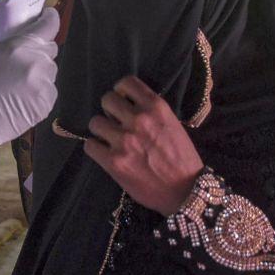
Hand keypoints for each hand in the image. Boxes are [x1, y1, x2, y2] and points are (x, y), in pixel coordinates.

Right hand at [0, 10, 58, 183]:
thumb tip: (3, 23)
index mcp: (21, 47)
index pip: (50, 25)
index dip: (48, 18)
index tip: (44, 18)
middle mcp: (38, 65)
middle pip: (50, 49)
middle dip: (38, 48)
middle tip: (19, 57)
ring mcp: (44, 87)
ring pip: (50, 71)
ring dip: (38, 71)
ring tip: (16, 81)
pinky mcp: (45, 106)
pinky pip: (48, 90)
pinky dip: (38, 90)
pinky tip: (19, 96)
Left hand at [84, 76, 203, 214]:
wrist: (185, 190)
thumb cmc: (182, 158)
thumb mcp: (172, 124)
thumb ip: (151, 112)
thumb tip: (128, 106)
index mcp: (155, 107)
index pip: (125, 83)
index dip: (120, 92)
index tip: (123, 103)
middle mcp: (138, 119)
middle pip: (106, 100)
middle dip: (109, 111)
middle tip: (116, 124)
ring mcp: (124, 140)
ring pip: (95, 123)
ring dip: (101, 131)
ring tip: (110, 140)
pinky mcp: (113, 161)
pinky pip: (89, 145)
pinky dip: (95, 149)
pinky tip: (105, 154)